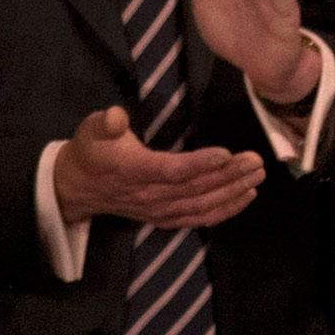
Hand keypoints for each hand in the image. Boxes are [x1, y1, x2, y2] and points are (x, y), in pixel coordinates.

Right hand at [53, 106, 263, 227]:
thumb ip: (104, 123)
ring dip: (232, 192)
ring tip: (258, 175)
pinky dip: (224, 211)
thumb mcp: (91, 130)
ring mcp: (157, 210)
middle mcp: (148, 195)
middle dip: (229, 176)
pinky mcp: (164, 217)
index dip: (200, 164)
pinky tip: (247, 197)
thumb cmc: (91, 150)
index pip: (171, 170)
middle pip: (194, 189)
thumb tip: (115, 116)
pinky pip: (198, 218)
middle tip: (256, 161)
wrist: (76, 187)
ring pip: (200, 205)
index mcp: (132, 171)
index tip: (227, 153)